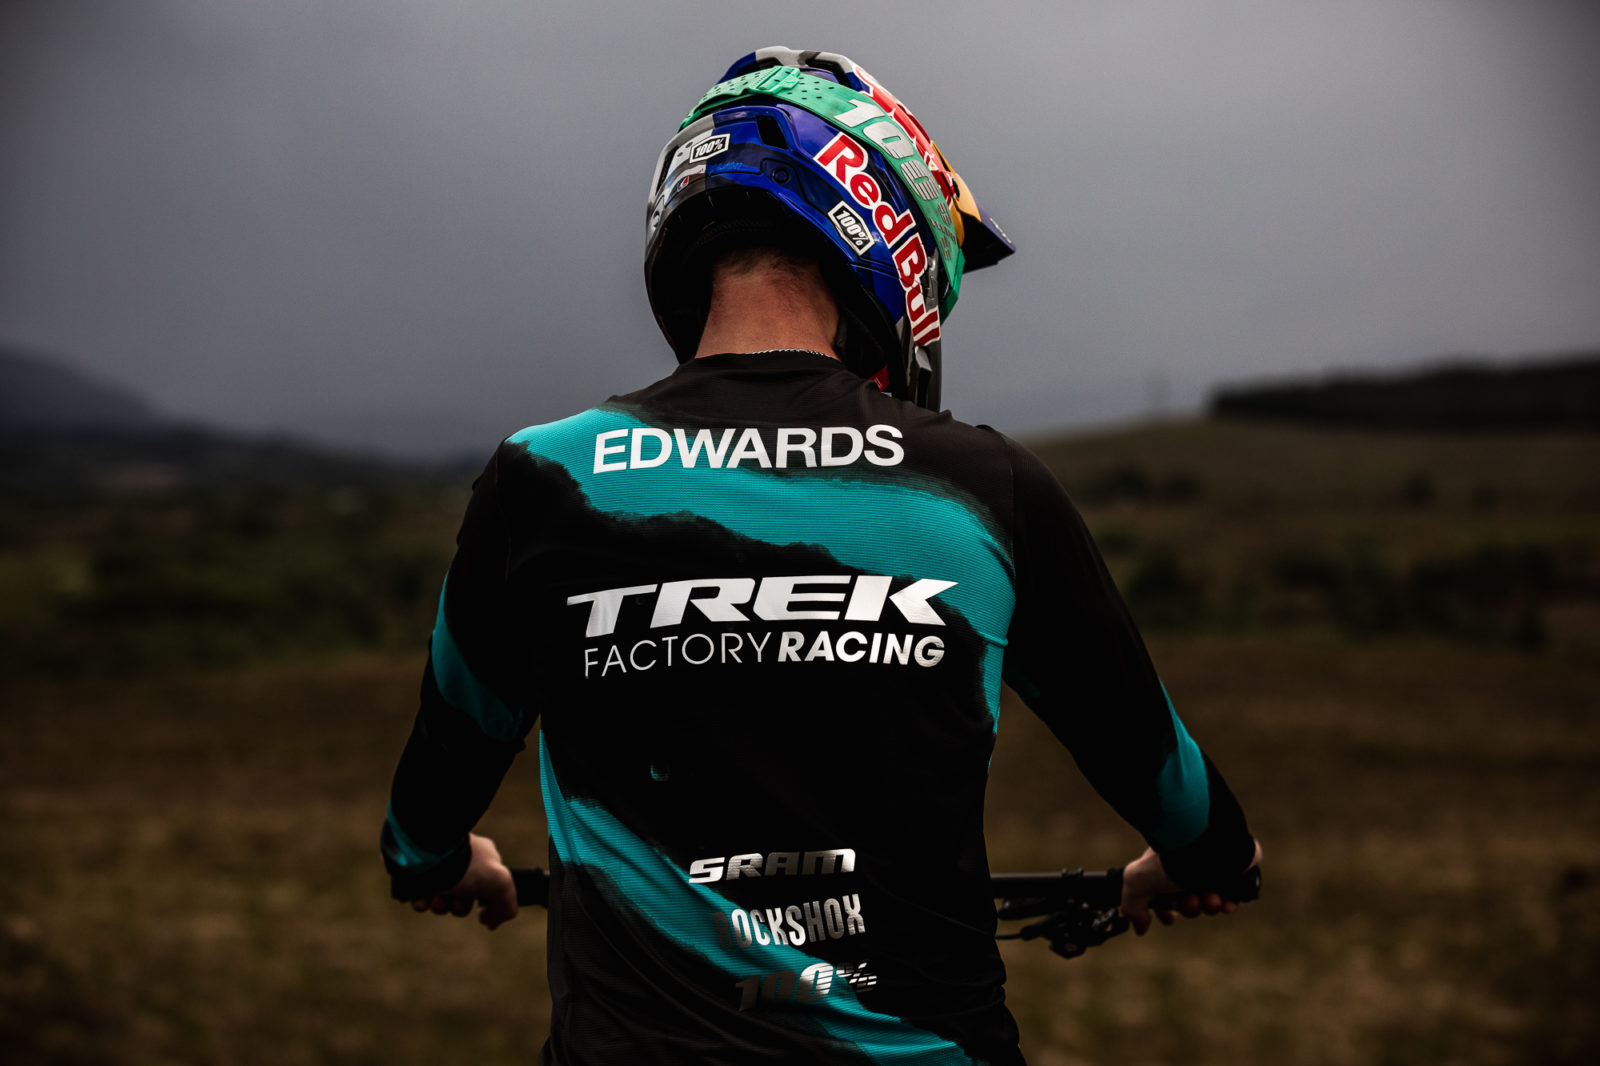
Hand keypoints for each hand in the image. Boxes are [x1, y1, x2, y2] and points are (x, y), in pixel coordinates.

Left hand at [409, 832, 518, 929]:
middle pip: (464, 899)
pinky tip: (423, 896)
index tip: (482, 915)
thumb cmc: (466, 865)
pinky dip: (422, 902)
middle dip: (459, 906)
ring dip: (440, 906)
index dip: (487, 904)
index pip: (490, 887)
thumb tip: (491, 923)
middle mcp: (462, 863)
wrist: (427, 853)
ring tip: (438, 897)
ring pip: (442, 901)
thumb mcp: (500, 885)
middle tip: (457, 898)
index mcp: (484, 858)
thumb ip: (507, 907)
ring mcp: (439, 869)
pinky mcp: (417, 876)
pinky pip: (421, 898)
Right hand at [1119, 839, 1261, 935]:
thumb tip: (1140, 927)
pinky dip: (1229, 903)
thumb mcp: (1137, 881)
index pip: (1164, 893)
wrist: (1206, 845)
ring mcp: (1211, 869)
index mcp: (1166, 866)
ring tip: (1210, 897)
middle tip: (1191, 900)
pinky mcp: (1234, 872)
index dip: (1166, 910)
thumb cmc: (1169, 860)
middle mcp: (1188, 867)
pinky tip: (1225, 902)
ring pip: (1210, 900)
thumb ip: (1132, 906)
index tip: (1170, 918)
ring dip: (1209, 906)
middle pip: (1189, 901)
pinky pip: (1234, 896)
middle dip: (1190, 908)